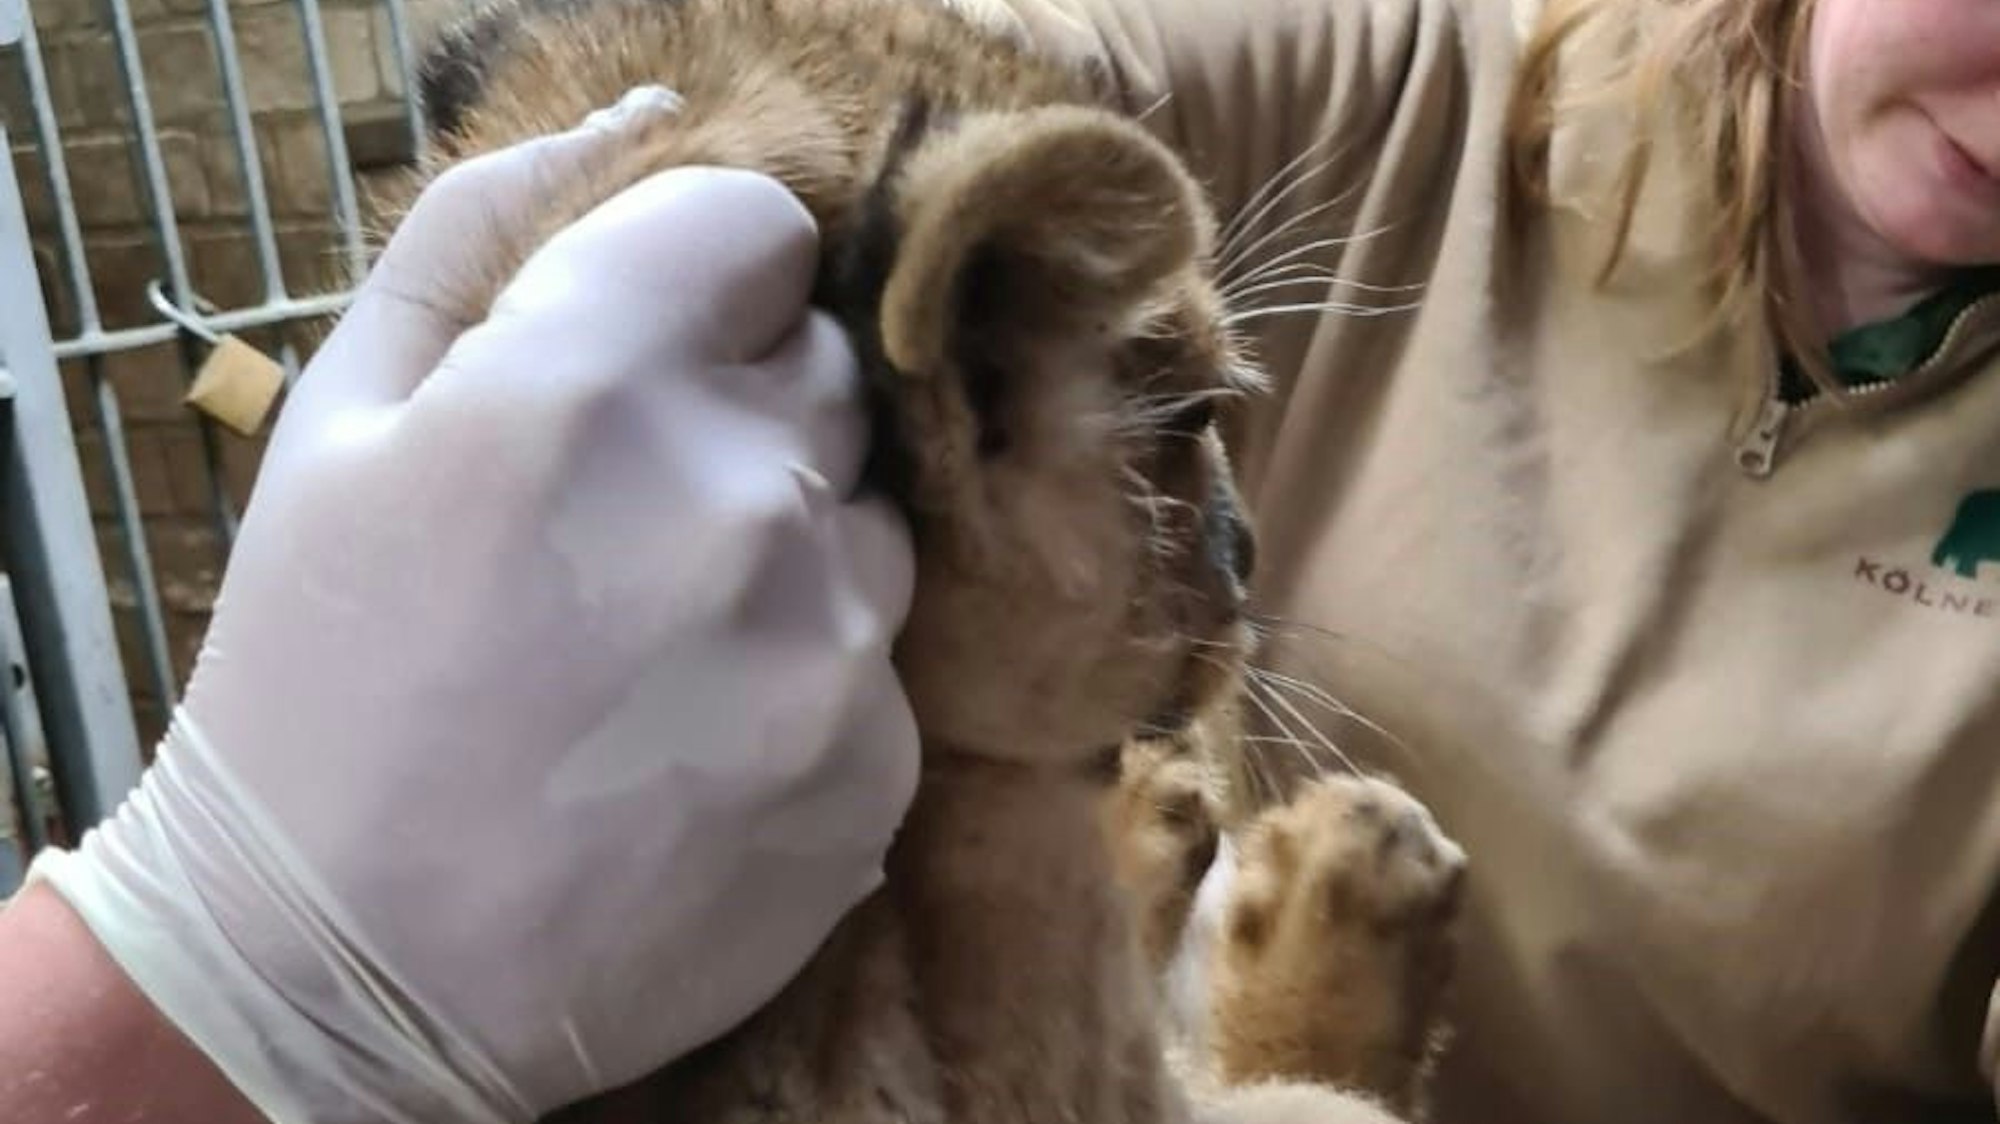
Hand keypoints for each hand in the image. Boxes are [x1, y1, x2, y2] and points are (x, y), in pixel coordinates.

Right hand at [26, 88, 918, 1123]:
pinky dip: (809, 686)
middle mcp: (744, 496)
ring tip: (660, 651)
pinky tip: (695, 747)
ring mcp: (828, 644)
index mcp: (594, 380)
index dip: (710, 282)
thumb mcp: (342, 418)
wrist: (338, 966)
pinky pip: (879, 668)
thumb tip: (641, 112)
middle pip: (829, 376)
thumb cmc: (318, 678)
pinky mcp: (875, 770)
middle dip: (746, 416)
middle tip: (630, 527)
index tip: (661, 350)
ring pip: (872, 524)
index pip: (766, 233)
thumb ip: (488, 229)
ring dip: (792, 555)